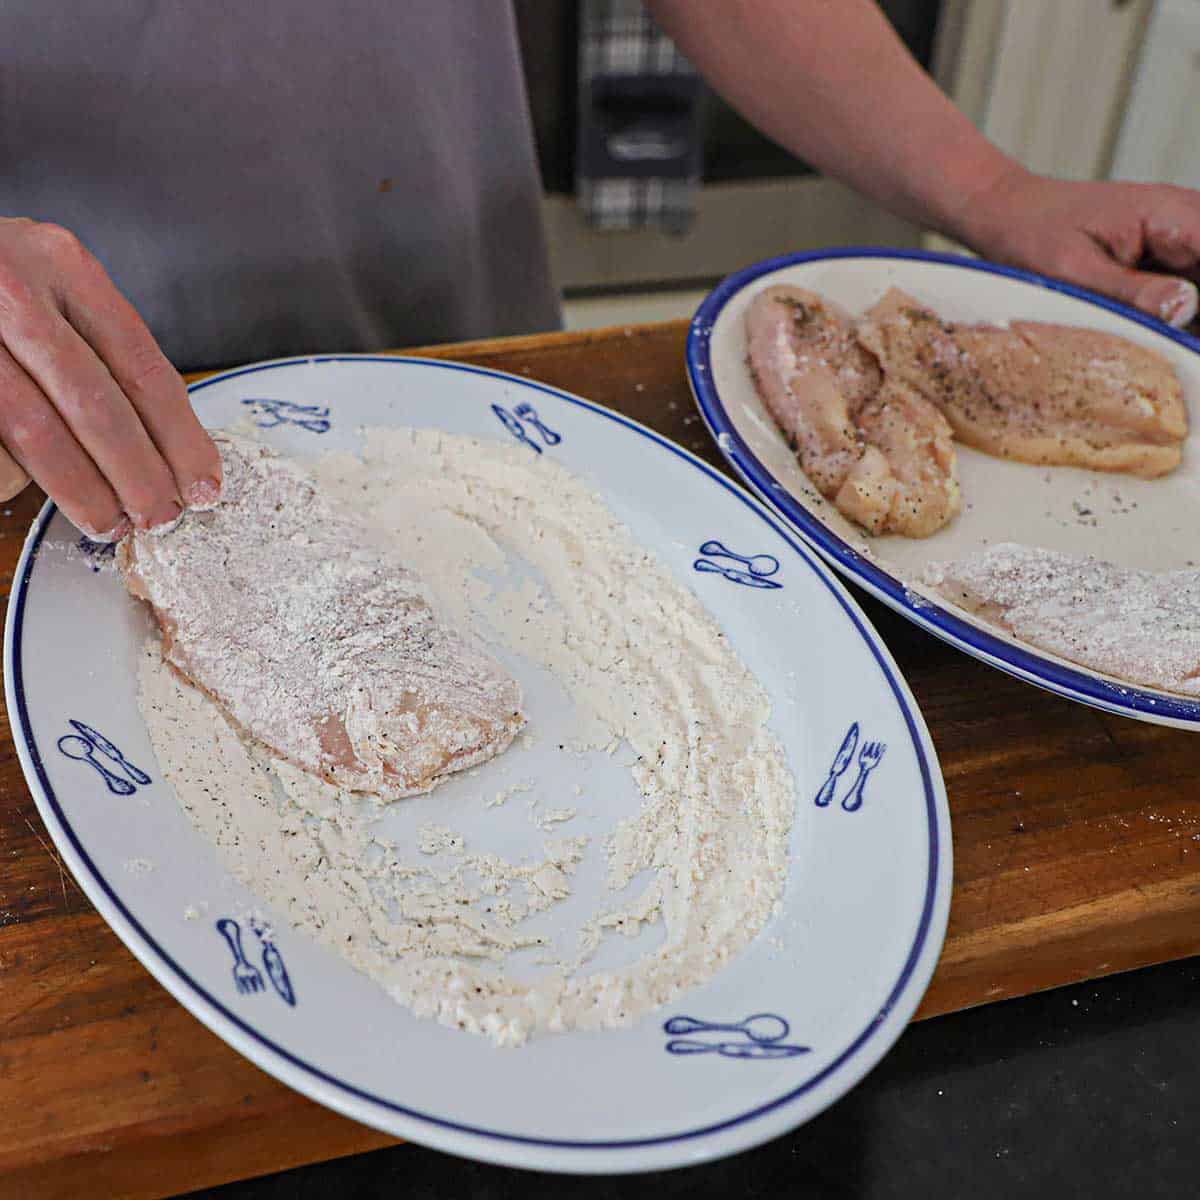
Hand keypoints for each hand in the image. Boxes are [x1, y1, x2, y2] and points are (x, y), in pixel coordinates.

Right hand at [0, 217, 220, 538]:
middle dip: (138, 473)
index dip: (180, 438)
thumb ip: (97, 351)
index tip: (202, 483)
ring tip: (112, 522)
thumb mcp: (49, 289)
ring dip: (84, 489)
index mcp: (63, 265)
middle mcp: (13, 288)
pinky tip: (38, 495)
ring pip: (37, 429)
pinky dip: (21, 477)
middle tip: (162, 516)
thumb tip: (161, 450)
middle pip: (96, 403)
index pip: (142, 367)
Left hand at [954, 167, 1199, 328]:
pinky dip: (1184, 308)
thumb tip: (1186, 308)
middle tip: (1183, 346)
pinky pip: (1193, 279)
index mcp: (1169, 214)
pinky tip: (1170, 333)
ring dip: (1194, 311)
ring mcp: (1179, 232)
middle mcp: (1185, 216)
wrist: (1008, 213)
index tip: (1195, 327)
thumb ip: (1132, 291)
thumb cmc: (1033, 236)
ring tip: (1175, 344)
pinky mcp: (1166, 250)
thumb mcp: (1075, 271)